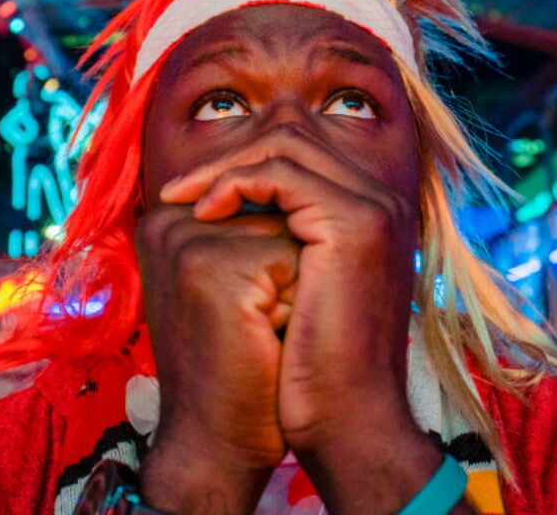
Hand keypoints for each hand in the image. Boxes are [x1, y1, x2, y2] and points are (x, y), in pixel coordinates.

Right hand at [135, 204, 299, 512]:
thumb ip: (249, 229)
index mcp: (169, 218)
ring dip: (299, 285)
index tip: (245, 313)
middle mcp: (168, 220)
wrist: (215, 443)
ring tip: (259, 332)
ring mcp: (185, 241)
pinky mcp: (211, 267)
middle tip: (252, 328)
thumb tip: (307, 186)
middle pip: (281, 212)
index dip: (279, 263)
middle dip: (291, 271)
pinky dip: (298, 304)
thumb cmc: (237, 365)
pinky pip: (297, 259)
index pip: (264, 200)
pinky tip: (266, 340)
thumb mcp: (233, 284)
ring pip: (294, 232)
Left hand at [161, 123, 419, 461]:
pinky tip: (206, 214)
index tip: (192, 192)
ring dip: (223, 168)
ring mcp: (372, 208)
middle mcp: (379, 201)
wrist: (347, 421)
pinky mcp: (355, 224)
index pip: (300, 151)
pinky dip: (235, 184)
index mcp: (369, 213)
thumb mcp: (294, 289)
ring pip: (284, 145)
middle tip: (177, 190)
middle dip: (227, 156)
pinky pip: (281, 173)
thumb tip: (222, 211)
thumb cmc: (311, 368)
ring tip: (183, 201)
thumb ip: (278, 242)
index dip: (242, 161)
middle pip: (293, 136)